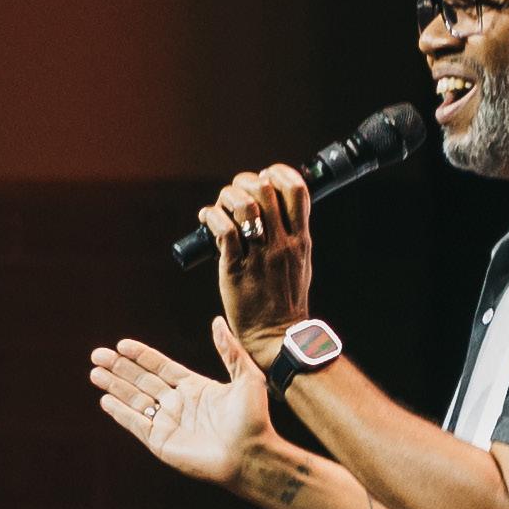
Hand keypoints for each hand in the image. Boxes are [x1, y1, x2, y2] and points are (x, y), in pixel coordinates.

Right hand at [89, 318, 271, 488]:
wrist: (251, 455)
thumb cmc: (253, 419)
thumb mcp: (246, 377)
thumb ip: (229, 350)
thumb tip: (216, 320)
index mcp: (195, 388)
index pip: (161, 367)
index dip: (141, 356)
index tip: (122, 344)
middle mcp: (179, 404)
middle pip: (142, 381)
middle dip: (119, 368)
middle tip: (97, 354)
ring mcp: (169, 423)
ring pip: (135, 401)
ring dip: (115, 386)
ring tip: (94, 373)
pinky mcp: (162, 442)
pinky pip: (136, 424)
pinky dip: (121, 412)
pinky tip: (105, 399)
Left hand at [197, 165, 311, 370]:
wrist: (275, 336)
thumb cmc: (285, 300)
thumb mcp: (301, 263)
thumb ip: (293, 235)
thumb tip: (276, 207)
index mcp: (301, 240)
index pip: (297, 189)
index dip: (277, 172)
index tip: (265, 178)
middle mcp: (282, 244)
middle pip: (266, 189)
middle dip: (244, 182)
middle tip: (235, 194)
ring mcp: (260, 256)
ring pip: (244, 205)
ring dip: (226, 198)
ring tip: (220, 207)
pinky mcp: (235, 269)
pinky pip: (224, 230)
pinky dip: (211, 216)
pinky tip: (206, 219)